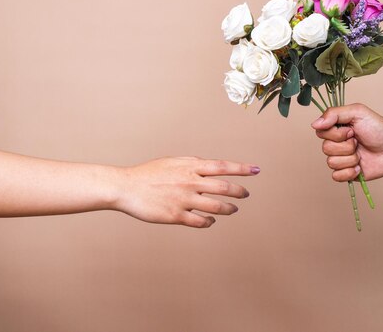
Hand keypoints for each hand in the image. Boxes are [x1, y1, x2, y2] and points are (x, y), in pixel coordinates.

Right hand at [113, 157, 258, 227]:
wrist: (125, 187)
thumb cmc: (149, 173)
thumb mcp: (173, 161)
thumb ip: (193, 164)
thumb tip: (211, 167)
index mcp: (190, 167)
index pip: (223, 167)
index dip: (242, 169)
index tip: (256, 170)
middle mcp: (190, 182)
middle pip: (224, 188)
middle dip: (239, 191)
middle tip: (245, 194)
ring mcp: (184, 200)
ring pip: (216, 207)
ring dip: (228, 209)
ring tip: (233, 209)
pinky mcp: (176, 216)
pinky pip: (200, 221)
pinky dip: (209, 222)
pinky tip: (211, 221)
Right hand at [311, 104, 382, 181]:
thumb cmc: (379, 128)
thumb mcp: (358, 112)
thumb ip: (334, 114)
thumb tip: (314, 124)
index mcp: (337, 128)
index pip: (320, 132)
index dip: (335, 134)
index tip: (351, 130)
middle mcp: (337, 143)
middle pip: (326, 149)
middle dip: (346, 146)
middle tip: (359, 141)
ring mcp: (343, 159)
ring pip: (331, 163)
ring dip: (350, 159)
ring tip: (362, 154)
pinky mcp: (348, 173)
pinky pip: (336, 177)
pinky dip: (349, 172)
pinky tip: (360, 167)